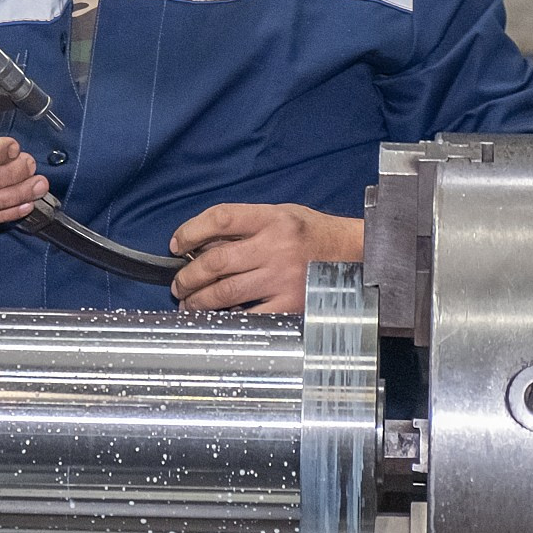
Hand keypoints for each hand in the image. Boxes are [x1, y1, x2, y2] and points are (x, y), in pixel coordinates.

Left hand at [168, 204, 362, 312]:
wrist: (355, 254)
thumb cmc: (312, 234)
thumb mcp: (280, 215)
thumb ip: (245, 227)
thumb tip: (201, 245)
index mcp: (271, 219)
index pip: (219, 219)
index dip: (190, 231)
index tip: (177, 245)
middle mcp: (276, 247)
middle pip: (216, 261)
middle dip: (188, 276)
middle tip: (178, 284)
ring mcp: (283, 278)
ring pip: (226, 292)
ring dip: (199, 300)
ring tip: (189, 303)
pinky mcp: (291, 304)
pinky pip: (249, 314)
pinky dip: (228, 317)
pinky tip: (218, 317)